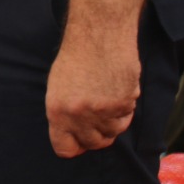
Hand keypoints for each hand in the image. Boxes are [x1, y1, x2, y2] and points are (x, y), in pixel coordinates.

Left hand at [45, 29, 140, 156]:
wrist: (98, 35)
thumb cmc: (76, 58)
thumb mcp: (58, 87)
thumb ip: (65, 114)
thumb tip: (75, 137)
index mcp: (57, 111)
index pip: (64, 148)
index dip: (74, 146)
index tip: (79, 142)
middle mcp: (78, 115)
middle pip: (93, 143)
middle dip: (97, 134)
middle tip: (97, 116)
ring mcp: (102, 111)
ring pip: (113, 132)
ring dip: (112, 120)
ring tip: (106, 96)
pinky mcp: (124, 104)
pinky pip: (126, 117)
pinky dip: (124, 108)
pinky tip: (117, 89)